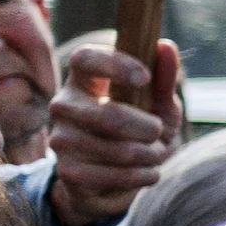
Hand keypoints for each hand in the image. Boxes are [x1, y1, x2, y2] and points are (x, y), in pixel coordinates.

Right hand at [46, 39, 183, 225]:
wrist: (119, 179)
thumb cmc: (141, 131)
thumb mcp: (159, 105)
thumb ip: (163, 79)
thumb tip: (165, 46)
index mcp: (84, 80)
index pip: (84, 59)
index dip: (115, 65)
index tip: (145, 78)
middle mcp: (64, 106)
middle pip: (110, 115)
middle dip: (150, 129)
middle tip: (159, 133)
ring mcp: (61, 139)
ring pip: (120, 150)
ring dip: (151, 156)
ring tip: (154, 154)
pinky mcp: (67, 171)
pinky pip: (118, 175)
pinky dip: (144, 176)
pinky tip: (146, 172)